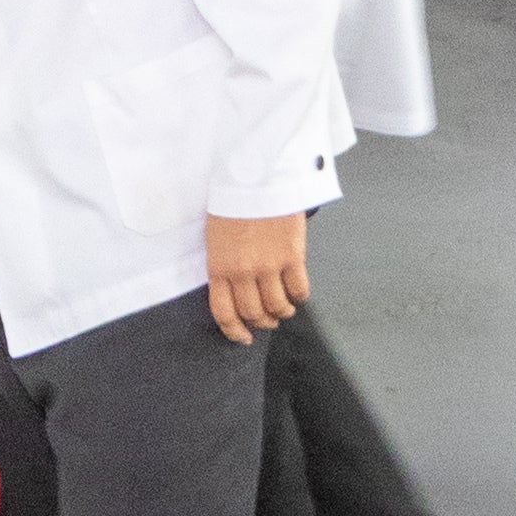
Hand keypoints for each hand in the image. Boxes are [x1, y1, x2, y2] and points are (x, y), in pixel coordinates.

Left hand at [203, 213, 310, 344]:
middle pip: (254, 313)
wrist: (255, 176)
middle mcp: (242, 272)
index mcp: (219, 267)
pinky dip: (299, 297)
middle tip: (268, 320)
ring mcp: (268, 265)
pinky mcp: (291, 256)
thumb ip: (224, 266)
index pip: (224, 313)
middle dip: (262, 322)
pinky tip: (298, 293)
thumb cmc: (233, 203)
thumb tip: (237, 291)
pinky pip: (299, 290)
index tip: (244, 338)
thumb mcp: (216, 238)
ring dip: (282, 312)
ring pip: (277, 306)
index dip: (235, 332)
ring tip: (284, 309)